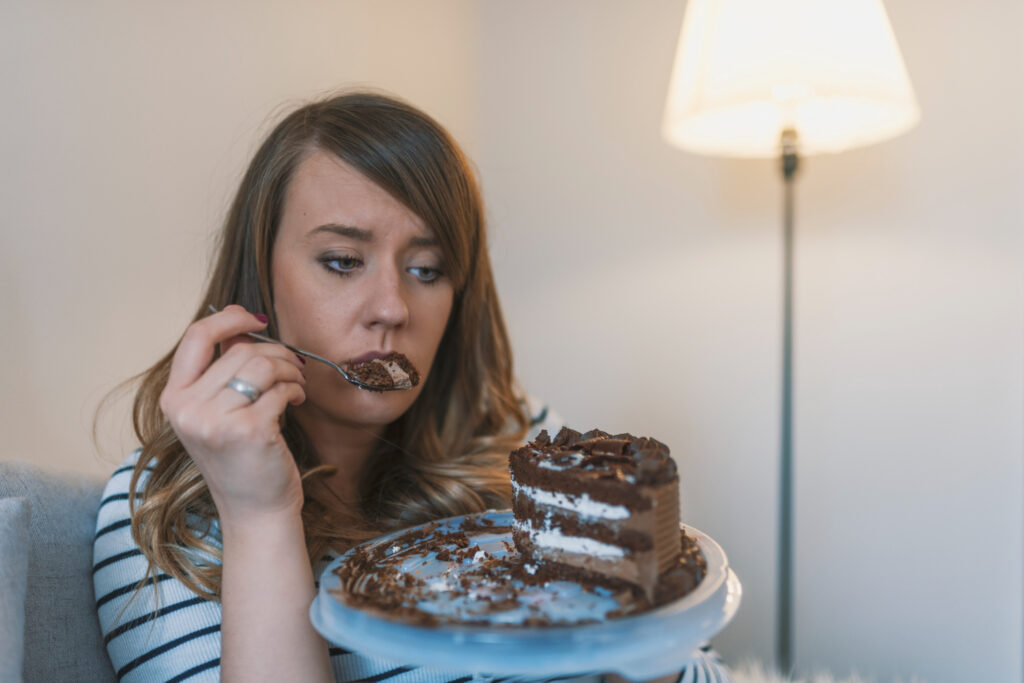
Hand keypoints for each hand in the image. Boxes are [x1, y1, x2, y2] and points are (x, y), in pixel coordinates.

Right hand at [159, 305, 306, 524]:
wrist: (255, 511)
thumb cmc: (241, 460)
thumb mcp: (217, 413)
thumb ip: (223, 371)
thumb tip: (243, 324)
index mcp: (174, 399)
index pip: (195, 337)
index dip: (228, 318)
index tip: (255, 318)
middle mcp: (187, 409)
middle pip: (240, 350)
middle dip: (276, 352)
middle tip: (293, 367)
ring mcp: (215, 421)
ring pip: (262, 365)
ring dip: (289, 369)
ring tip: (296, 385)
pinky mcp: (248, 431)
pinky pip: (281, 389)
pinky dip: (295, 390)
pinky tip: (297, 402)